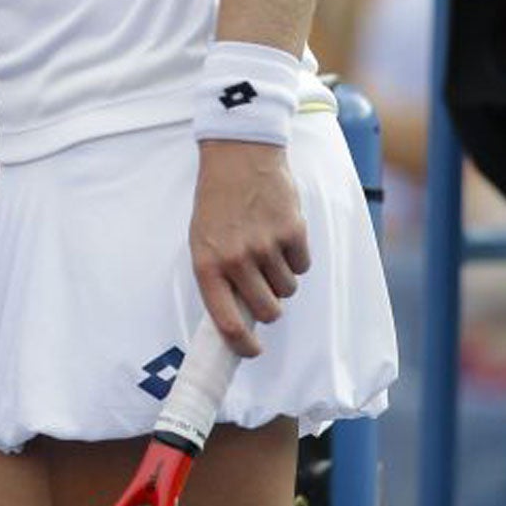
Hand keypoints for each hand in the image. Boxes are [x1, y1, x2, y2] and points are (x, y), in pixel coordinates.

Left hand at [188, 139, 310, 357]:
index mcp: (207, 263)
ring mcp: (265, 246)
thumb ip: (217, 277)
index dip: (243, 345)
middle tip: (263, 285)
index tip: (253, 351)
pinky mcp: (292, 232)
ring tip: (266, 246)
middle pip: (268, 312)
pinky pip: (303, 266)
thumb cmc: (217, 202)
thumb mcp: (203, 239)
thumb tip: (237, 318)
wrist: (238, 155)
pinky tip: (280, 232)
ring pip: (288, 289)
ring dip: (281, 276)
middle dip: (270, 306)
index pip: (227, 321)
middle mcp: (236, 260)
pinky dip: (295, 256)